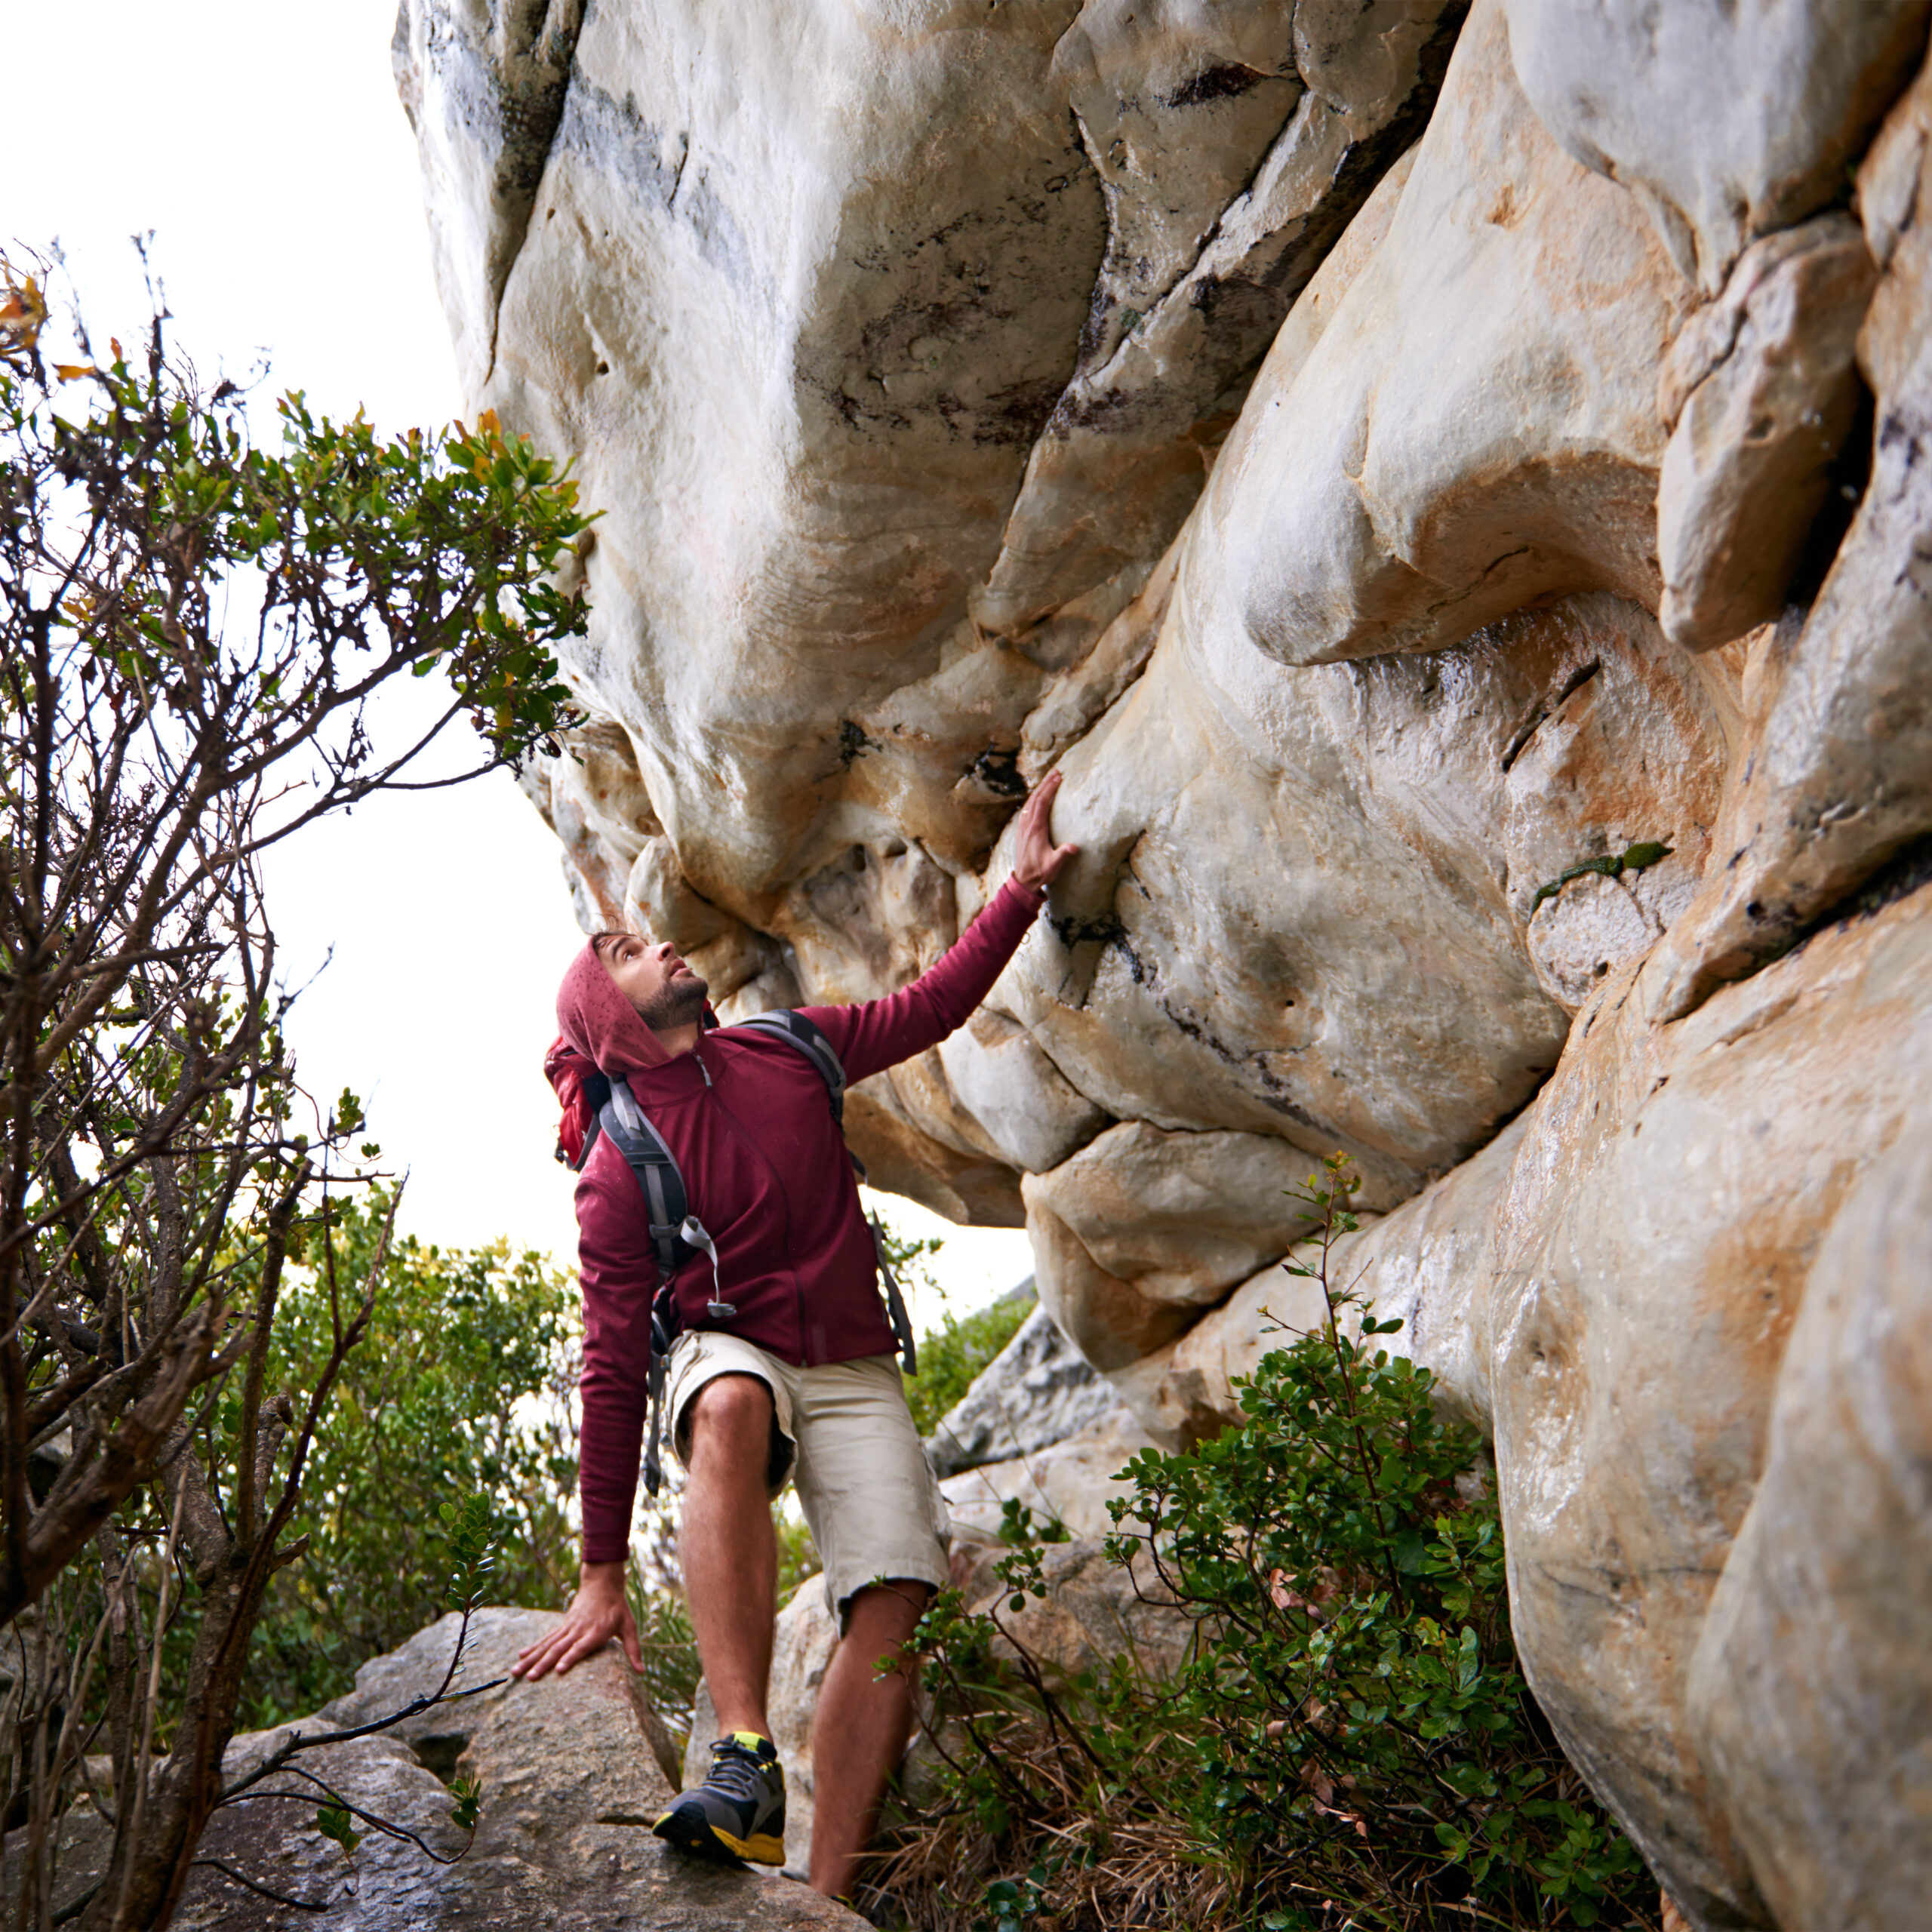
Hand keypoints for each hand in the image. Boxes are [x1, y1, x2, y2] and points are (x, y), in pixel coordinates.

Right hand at [511, 1562, 643, 1679]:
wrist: (602, 1582)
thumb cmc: (617, 1607)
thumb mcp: (629, 1626)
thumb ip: (633, 1650)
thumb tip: (642, 1672)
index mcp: (596, 1631)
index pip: (582, 1646)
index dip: (571, 1657)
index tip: (559, 1670)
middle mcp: (579, 1630)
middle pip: (559, 1648)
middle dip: (543, 1664)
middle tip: (529, 1678)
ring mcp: (568, 1627)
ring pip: (547, 1644)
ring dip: (531, 1658)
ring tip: (515, 1671)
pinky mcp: (562, 1625)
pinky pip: (545, 1638)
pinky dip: (532, 1647)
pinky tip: (520, 1655)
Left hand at [1011, 770, 1079, 892]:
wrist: (1023, 880)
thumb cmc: (1040, 872)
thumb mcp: (1054, 865)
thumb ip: (1063, 855)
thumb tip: (1074, 847)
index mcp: (1036, 829)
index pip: (1043, 803)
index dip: (1050, 788)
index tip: (1059, 777)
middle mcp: (1027, 824)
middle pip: (1035, 798)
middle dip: (1045, 783)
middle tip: (1055, 771)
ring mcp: (1023, 826)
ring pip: (1029, 802)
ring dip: (1039, 789)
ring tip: (1049, 779)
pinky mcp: (1021, 830)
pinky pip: (1027, 808)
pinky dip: (1034, 798)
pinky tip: (1038, 797)